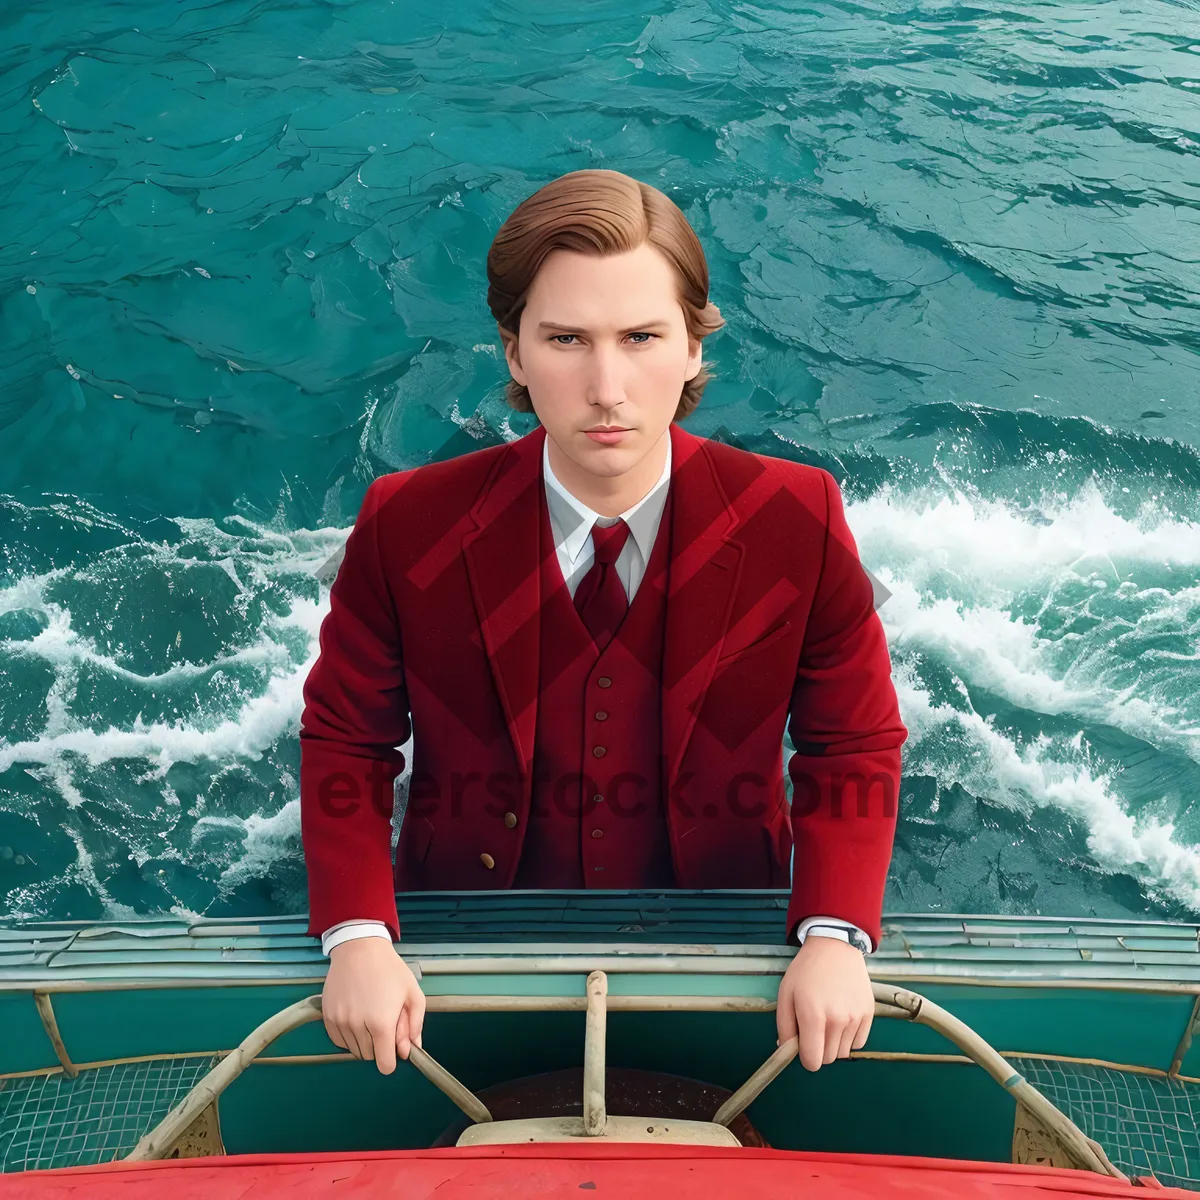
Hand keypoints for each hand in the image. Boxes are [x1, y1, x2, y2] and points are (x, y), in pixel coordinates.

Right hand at [322, 937, 425, 1073]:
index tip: (393, 1046)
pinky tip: (356, 1017)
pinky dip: (348, 1036)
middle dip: (379, 1046)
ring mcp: (340, 1022)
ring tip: (370, 1015)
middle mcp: (358, 1027)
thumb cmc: (389, 969)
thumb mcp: (412, 992)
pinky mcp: (328, 1017)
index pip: (384, 1065)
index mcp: (381, 1023)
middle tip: (383, 1021)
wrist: (359, 949)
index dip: (391, 1059)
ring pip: (354, 1050)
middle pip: (369, 1057)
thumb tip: (411, 1049)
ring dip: (363, 1041)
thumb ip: (415, 1024)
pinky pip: (339, 1041)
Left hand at [776, 935, 872, 1071]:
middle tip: (814, 1029)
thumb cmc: (806, 971)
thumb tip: (787, 1050)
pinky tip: (842, 1018)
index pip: (812, 1062)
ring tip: (828, 1020)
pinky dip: (849, 1038)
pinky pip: (858, 1043)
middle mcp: (837, 1020)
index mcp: (813, 1015)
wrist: (835, 948)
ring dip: (833, 1044)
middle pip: (828, 1059)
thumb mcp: (785, 994)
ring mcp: (855, 1018)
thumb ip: (784, 1027)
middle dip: (818, 1050)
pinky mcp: (868, 1014)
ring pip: (843, 1053)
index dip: (805, 1057)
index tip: (803, 1045)